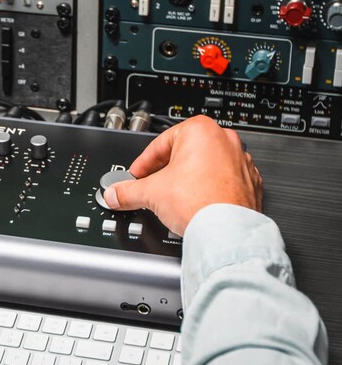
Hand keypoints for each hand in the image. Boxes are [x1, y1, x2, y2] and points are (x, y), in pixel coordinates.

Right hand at [103, 116, 262, 235]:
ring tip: (174, 198)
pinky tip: (196, 203)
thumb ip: (128, 190)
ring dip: (187, 179)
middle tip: (152, 187)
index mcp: (200, 130)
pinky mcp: (250, 182)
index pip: (159, 144)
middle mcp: (224, 140)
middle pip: (182, 153)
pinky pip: (222, 180)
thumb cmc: (200, 203)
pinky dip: (208, 189)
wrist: (228, 233)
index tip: (136, 176)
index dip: (143, 164)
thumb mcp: (151, 193)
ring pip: (204, 166)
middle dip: (165, 171)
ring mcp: (241, 161)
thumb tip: (114, 193)